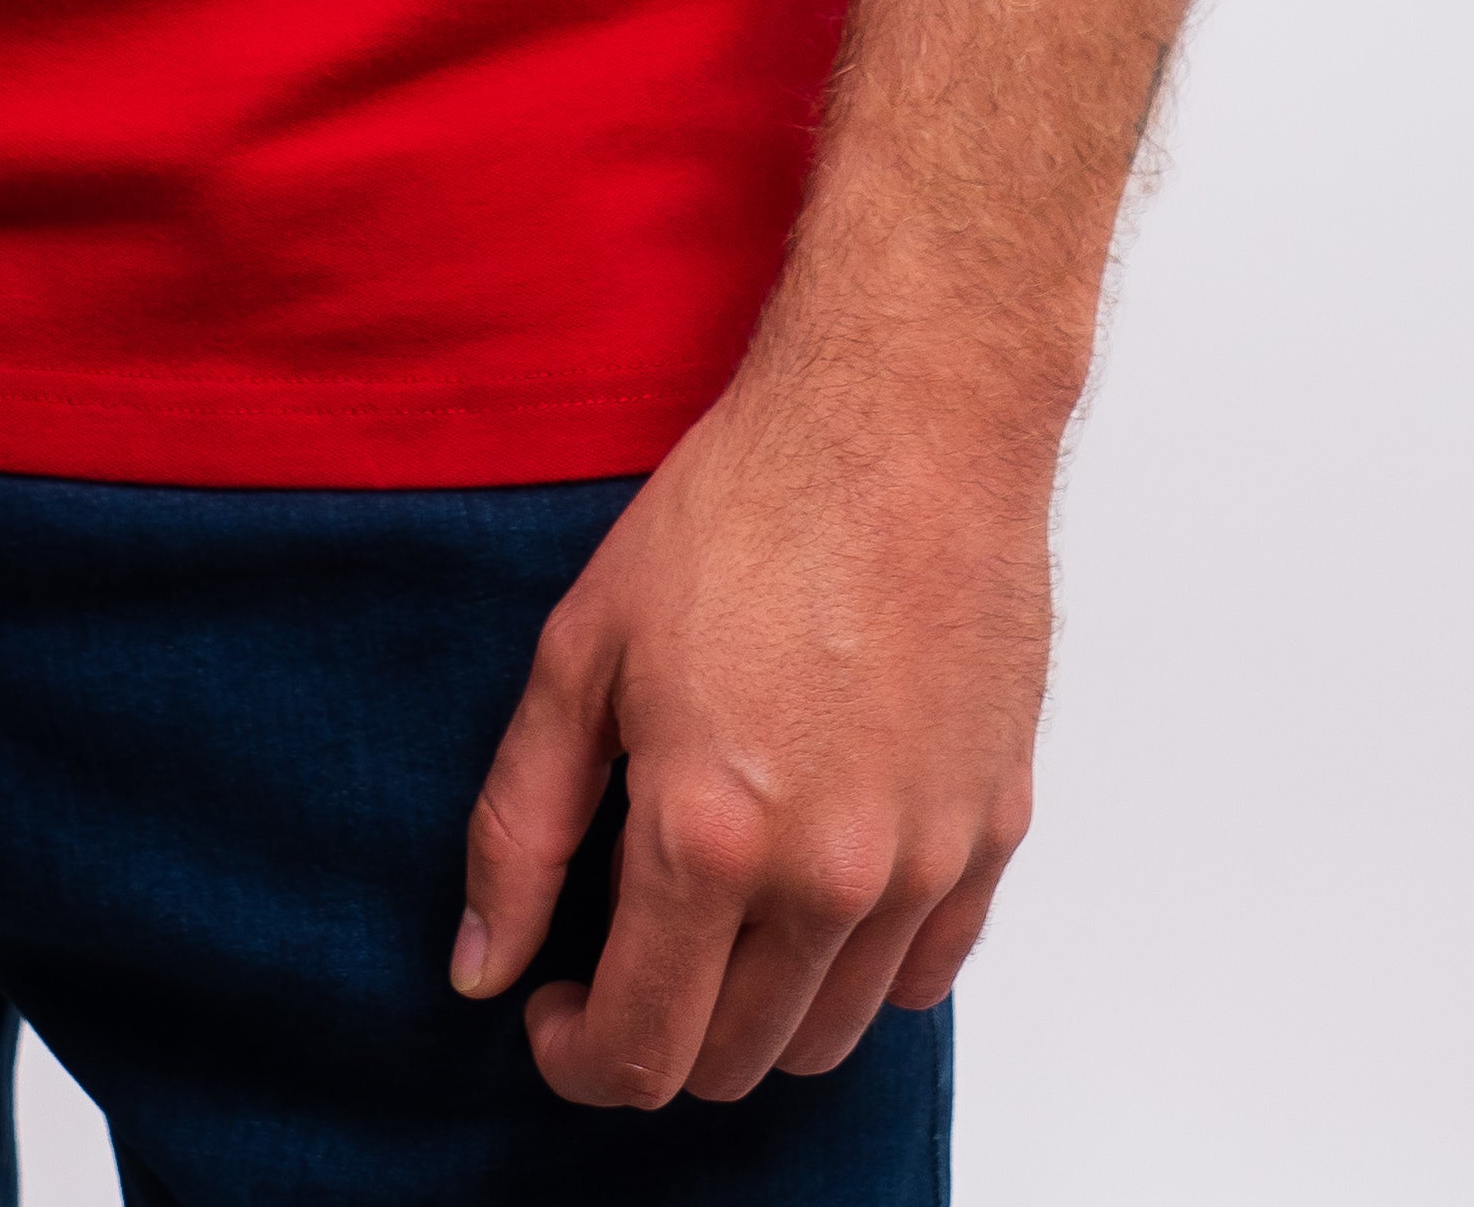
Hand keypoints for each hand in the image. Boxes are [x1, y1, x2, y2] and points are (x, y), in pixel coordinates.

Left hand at [454, 307, 1052, 1105]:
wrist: (907, 413)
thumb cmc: (744, 506)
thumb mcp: (582, 649)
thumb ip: (520, 826)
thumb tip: (478, 969)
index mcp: (710, 837)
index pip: (637, 1052)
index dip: (574, 1055)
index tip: (551, 1002)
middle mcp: (829, 877)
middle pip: (733, 1062)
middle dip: (658, 1031)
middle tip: (623, 945)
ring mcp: (925, 861)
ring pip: (829, 1034)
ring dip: (756, 1005)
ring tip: (715, 904)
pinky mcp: (995, 828)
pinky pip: (923, 973)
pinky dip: (859, 964)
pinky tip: (812, 878)